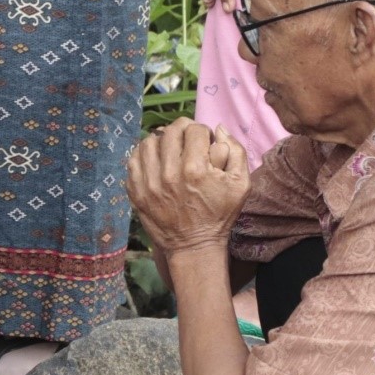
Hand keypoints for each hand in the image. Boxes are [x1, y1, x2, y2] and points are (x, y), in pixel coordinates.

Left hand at [127, 118, 249, 257]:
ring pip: (149, 141)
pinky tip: (155, 159)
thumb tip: (219, 129)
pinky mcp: (136, 191)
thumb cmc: (220, 214)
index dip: (203, 132)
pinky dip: (144, 154)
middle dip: (182, 130)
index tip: (205, 143)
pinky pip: (134, 159)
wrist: (194, 245)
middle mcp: (169, 173)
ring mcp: (149, 183)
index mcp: (196, 169)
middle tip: (188, 140)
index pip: (195, 130)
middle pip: (171, 131)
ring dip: (162, 140)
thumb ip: (235, 151)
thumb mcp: (241, 184)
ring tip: (171, 148)